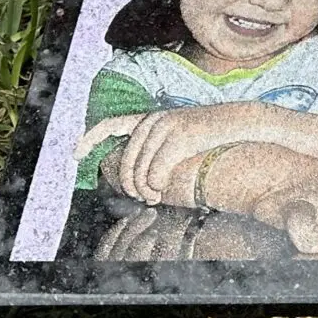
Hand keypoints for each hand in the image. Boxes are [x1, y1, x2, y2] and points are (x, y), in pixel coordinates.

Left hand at [88, 103, 278, 203]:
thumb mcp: (181, 135)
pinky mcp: (180, 138)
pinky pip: (156, 171)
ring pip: (139, 170)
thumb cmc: (213, 136)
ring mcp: (166, 128)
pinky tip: (159, 193)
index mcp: (150, 118)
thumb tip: (142, 175)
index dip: (90, 139)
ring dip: (143, 190)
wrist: (241, 123)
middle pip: (126, 161)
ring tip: (153, 199)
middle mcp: (154, 120)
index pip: (111, 124)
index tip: (76, 154)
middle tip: (141, 198)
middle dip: (128, 185)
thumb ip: (159, 147)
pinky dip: (154, 186)